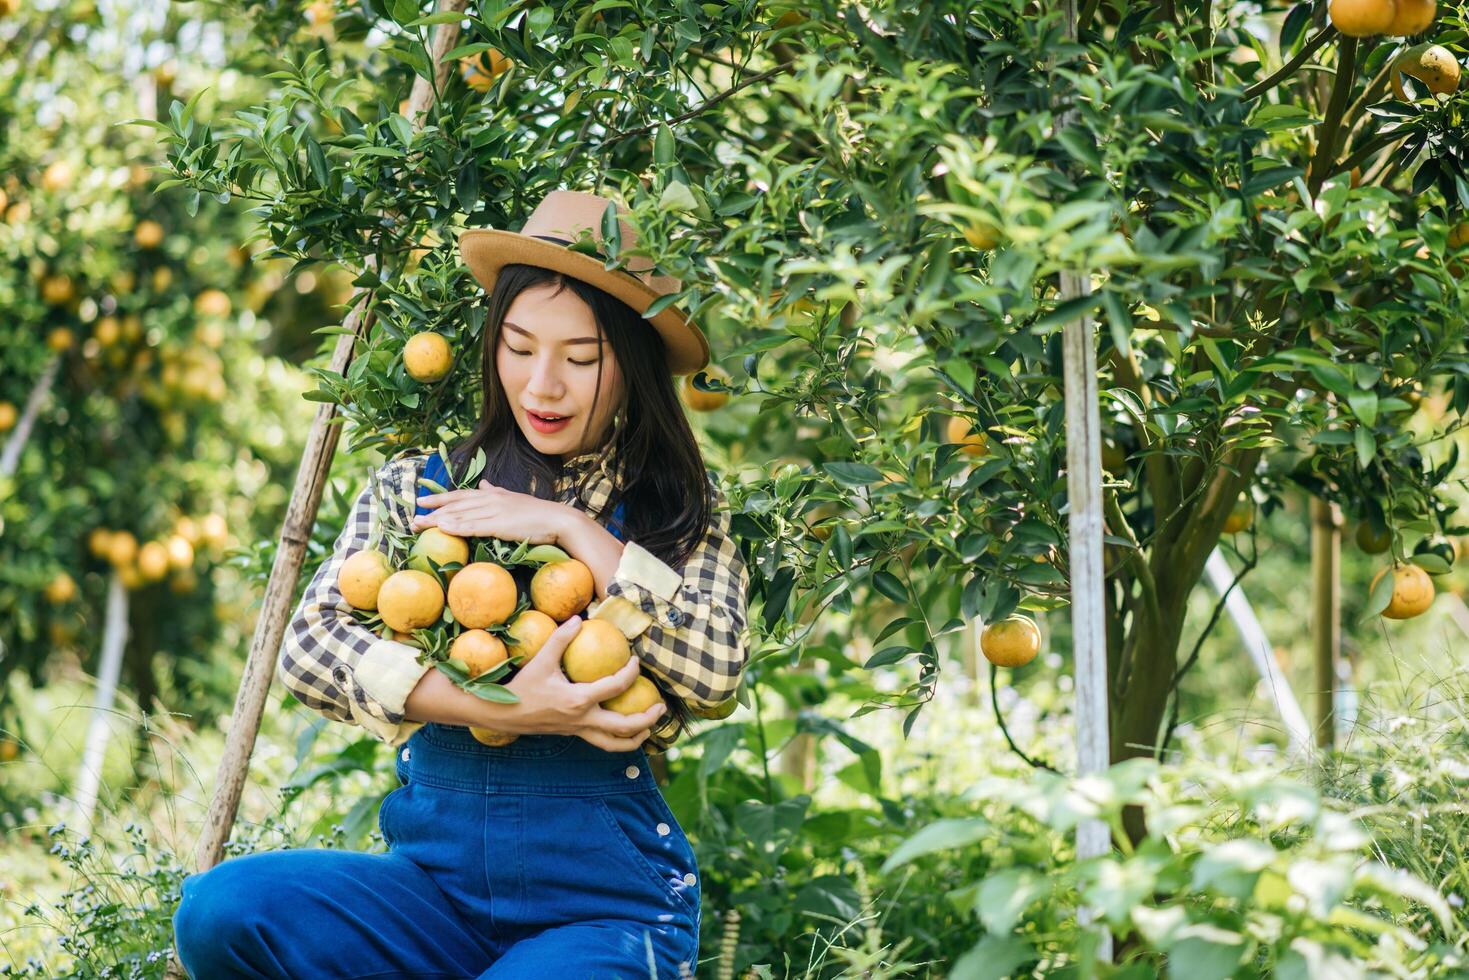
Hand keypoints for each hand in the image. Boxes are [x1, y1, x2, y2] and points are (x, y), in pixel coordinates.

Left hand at [410, 481, 578, 545]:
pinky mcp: (501, 525)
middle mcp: (491, 500)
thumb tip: (483, 483)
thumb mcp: (513, 498)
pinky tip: (443, 529)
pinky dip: (457, 527)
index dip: (440, 497)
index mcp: (493, 494)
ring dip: (439, 521)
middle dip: (433, 510)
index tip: (422, 500)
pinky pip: (474, 527)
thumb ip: (496, 491)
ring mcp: (495, 512)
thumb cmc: (537, 513)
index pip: (461, 495)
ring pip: (461, 515)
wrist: (557, 520)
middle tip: (413, 517)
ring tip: (420, 525)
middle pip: (456, 504)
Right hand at [488, 615, 665, 751]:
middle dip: (647, 718)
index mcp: (578, 700)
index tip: (637, 660)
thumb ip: (561, 638)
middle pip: (624, 726)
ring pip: (614, 743)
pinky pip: (602, 743)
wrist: (503, 714)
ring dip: (636, 737)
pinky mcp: (574, 734)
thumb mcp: (541, 659)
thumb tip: (580, 618)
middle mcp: (582, 719)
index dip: (631, 672)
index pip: (615, 686)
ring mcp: (579, 730)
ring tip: (650, 728)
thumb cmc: (523, 686)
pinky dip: (618, 740)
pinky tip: (626, 731)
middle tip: (661, 706)